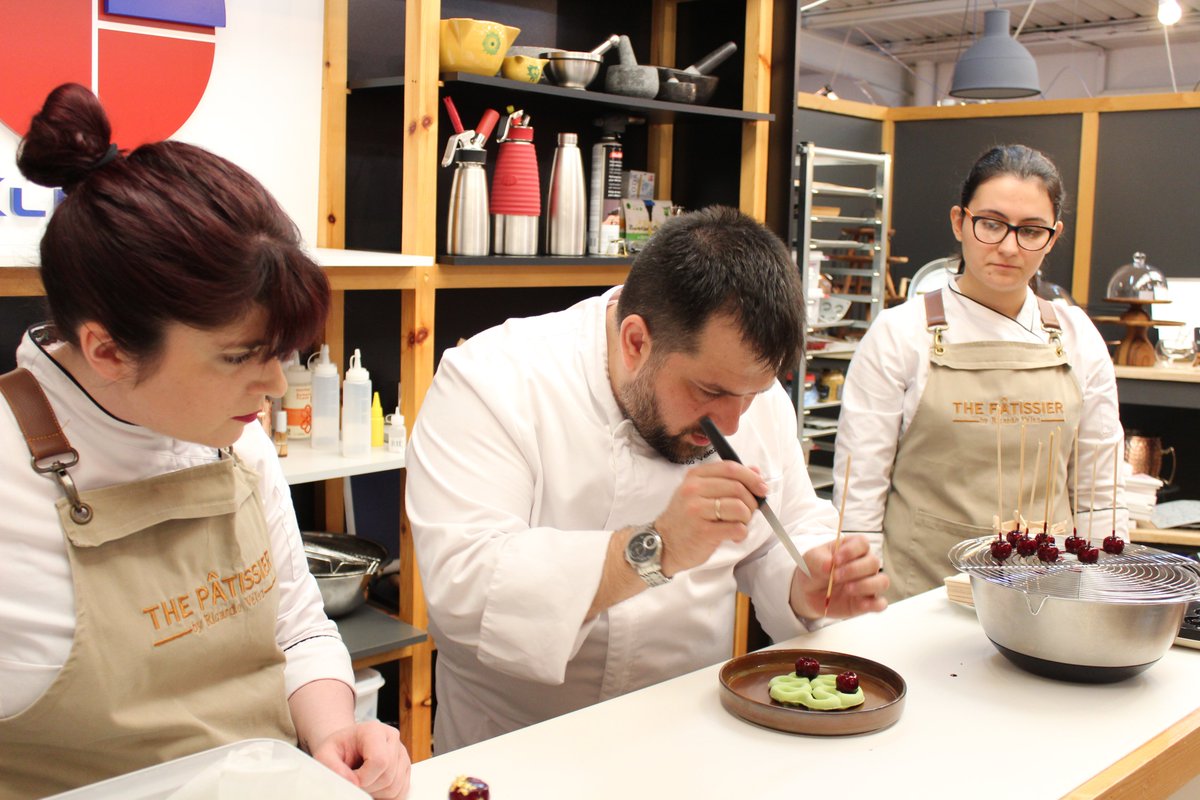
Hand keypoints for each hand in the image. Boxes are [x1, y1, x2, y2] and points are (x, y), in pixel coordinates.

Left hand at [309, 720, 411, 799]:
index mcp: (374, 730)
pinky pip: (401, 792)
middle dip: (368, 787)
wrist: (347, 746)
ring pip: (395, 787)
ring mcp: (401, 753)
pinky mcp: (405, 767)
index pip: (380, 761)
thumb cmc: (338, 749)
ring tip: (363, 784)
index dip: (364, 778)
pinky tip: (373, 788)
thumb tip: (352, 782)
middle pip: (388, 776)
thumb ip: (331, 765)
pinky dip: (386, 796)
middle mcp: (392, 738)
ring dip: (377, 793)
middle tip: (354, 783)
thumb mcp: (325, 753)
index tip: (351, 779)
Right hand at [655, 459, 767, 576]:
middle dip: (751, 501)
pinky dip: (741, 533)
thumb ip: (726, 481)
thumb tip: (755, 472)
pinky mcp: (703, 532)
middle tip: (749, 512)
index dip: (751, 477)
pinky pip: (736, 528)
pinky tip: (733, 536)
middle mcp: (694, 490)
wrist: (663, 544)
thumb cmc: (686, 519)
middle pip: (738, 488)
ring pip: (739, 508)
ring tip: (738, 524)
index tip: (761, 488)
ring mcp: (697, 511)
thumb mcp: (700, 493)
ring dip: (746, 518)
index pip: (730, 468)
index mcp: (695, 476)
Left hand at [789, 534, 888, 619]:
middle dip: (854, 569)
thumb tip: (830, 564)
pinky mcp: (867, 602)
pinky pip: (880, 604)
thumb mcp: (810, 560)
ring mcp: (868, 583)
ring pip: (882, 581)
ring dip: (866, 585)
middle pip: (873, 562)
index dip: (852, 550)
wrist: (808, 593)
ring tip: (847, 589)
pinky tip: (860, 604)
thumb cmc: (813, 570)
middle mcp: (864, 564)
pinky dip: (875, 604)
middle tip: (835, 576)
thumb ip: (819, 560)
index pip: (862, 543)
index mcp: (852, 548)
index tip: (835, 560)